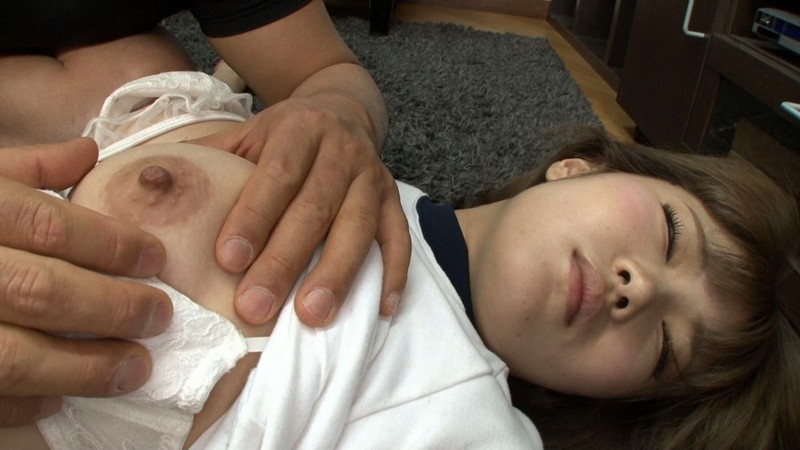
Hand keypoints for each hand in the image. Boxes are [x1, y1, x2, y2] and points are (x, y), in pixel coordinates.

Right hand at [0, 139, 170, 426]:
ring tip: (135, 368)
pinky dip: (23, 401)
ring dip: (84, 367)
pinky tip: (60, 397)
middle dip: (113, 307)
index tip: (156, 259)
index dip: (112, 243)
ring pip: (15, 355)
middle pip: (42, 290)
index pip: (49, 224)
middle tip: (160, 315)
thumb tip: (87, 151)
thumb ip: (24, 167)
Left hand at [191, 96, 410, 326]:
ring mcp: (373, 178)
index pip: (276, 175)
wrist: (342, 112)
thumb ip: (207, 157)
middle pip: (315, 209)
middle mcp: (341, 151)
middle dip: (285, 260)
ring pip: (358, 229)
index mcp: (298, 130)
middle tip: (255, 308)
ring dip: (337, 274)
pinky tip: (381, 309)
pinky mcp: (394, 201)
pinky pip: (398, 239)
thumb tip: (146, 182)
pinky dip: (393, 274)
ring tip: (312, 317)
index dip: (254, 217)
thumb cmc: (283, 137)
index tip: (228, 261)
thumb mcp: (246, 133)